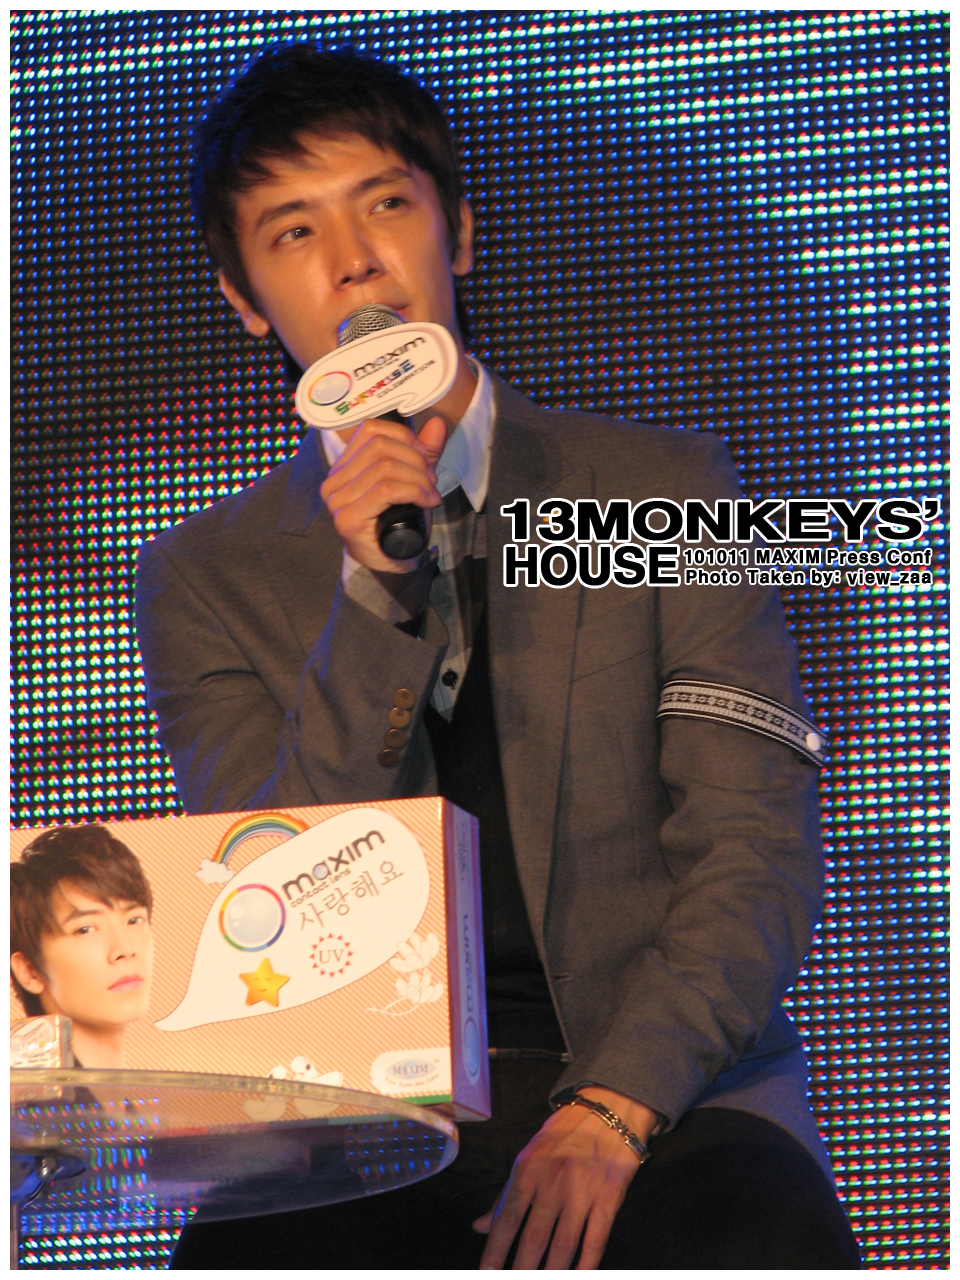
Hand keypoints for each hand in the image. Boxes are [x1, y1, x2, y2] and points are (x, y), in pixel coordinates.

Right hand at [319, 414, 446, 571]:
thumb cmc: (398, 521)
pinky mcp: (348, 518)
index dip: (405, 437)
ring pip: (385, 468)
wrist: (390, 564)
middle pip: (380, 447)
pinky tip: (427, 501)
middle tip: (432, 481)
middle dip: (416, 460)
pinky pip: (386, 491)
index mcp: (343, 465)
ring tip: (431, 494)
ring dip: (418, 479)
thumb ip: (423, 453)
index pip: (371, 429)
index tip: (425, 458)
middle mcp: (333, 480)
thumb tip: (437, 423)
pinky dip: (413, 492)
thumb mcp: (413, 480)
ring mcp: (337, 500)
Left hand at [473, 1087, 657, 1269]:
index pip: (507, 1217)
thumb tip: (479, 1227)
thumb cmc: (562, 1136)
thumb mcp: (528, 1157)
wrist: (605, 1111)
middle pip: (534, 1236)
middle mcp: (553, 1181)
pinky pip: (596, 1238)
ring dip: (553, 1271)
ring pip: (564, 1244)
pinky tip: (579, 1275)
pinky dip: (587, 1263)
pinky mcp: (609, 1196)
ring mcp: (582, 1190)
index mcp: (529, 1169)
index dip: (496, 1249)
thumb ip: (505, 1195)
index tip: (487, 1272)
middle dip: (522, 1268)